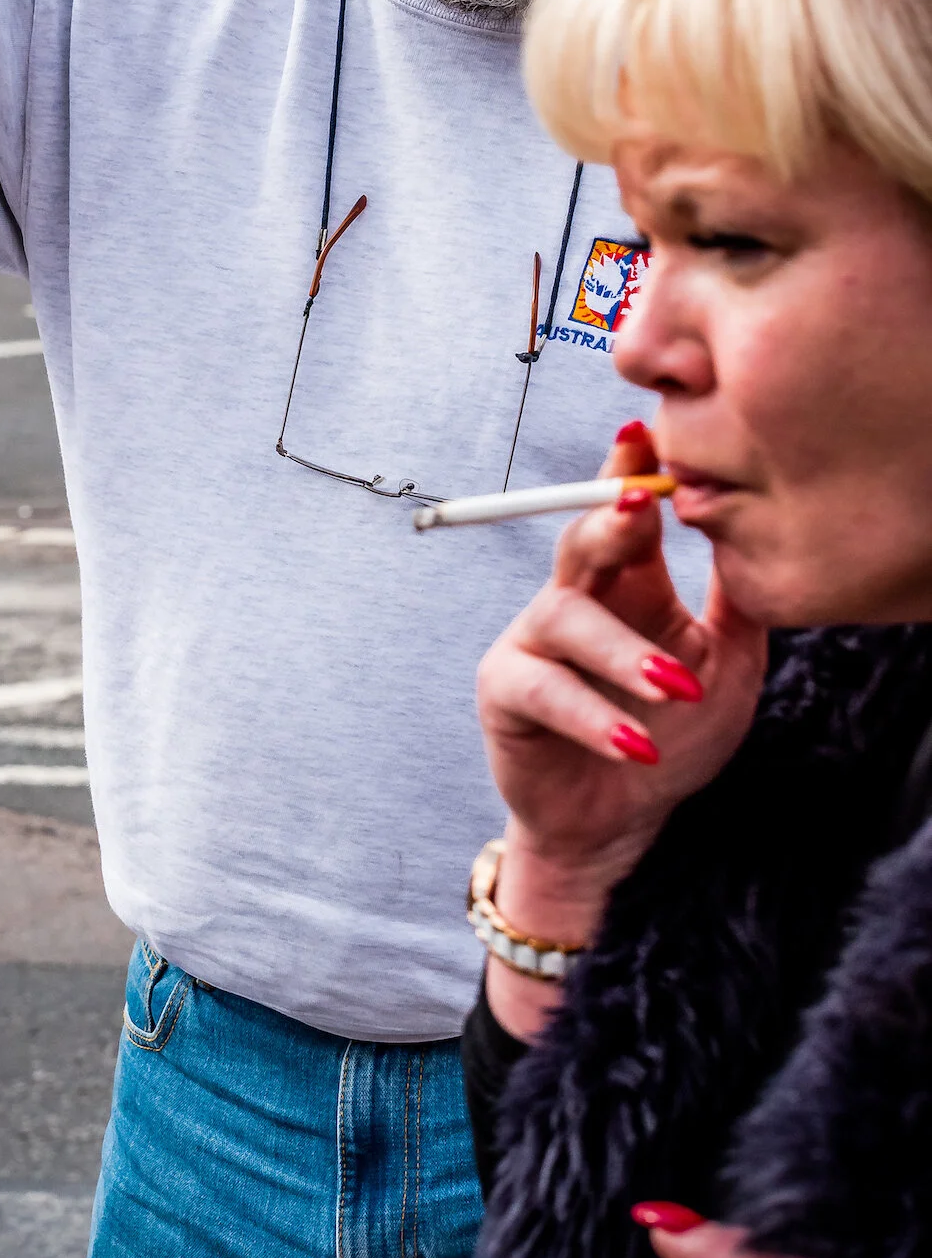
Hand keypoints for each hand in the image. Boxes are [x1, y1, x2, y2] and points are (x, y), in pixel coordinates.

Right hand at [476, 422, 765, 1037]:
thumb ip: (735, 607)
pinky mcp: (506, 692)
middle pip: (582, 541)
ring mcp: (534, 642)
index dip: (630, 473)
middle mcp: (575, 600)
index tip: (645, 434)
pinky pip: (542, 688)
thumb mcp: (726, 671)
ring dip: (624, 654)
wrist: (617, 822)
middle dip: (609, 518)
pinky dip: (593, 715)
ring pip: (566, 616)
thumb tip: (752, 534)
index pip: (625, 515)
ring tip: (678, 691)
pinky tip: (637, 745)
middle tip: (639, 507)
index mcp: (629, 586)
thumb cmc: (670, 739)